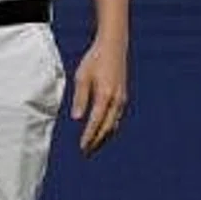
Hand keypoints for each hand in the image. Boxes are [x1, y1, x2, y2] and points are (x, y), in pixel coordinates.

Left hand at [70, 36, 127, 155]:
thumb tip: (76, 119)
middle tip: (86, 152)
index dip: (89, 136)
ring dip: (104, 137)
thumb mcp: (82, 76)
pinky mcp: (123, 97)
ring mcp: (122, 100)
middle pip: (107, 128)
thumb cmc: (94, 60)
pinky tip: (102, 131)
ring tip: (93, 145)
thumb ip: (80, 98)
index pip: (96, 122)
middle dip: (96, 141)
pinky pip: (116, 118)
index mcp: (105, 95)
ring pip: (113, 125)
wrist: (113, 47)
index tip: (82, 147)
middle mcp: (116, 100)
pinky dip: (109, 128)